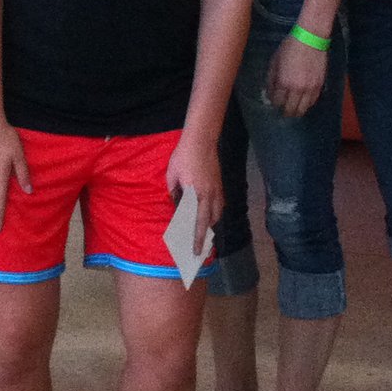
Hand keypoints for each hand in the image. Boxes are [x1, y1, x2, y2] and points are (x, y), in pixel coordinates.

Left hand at [165, 133, 221, 257]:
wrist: (201, 139)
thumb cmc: (183, 156)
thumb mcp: (171, 175)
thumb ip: (173, 193)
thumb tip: (176, 206)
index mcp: (196, 194)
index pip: (197, 222)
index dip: (196, 237)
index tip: (194, 251)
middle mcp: (209, 195)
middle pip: (209, 221)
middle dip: (205, 236)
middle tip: (200, 248)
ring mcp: (217, 189)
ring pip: (217, 213)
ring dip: (211, 224)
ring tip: (205, 233)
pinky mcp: (219, 184)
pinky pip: (220, 204)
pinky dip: (216, 213)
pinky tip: (211, 215)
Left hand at [265, 32, 328, 117]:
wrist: (311, 39)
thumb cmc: (290, 47)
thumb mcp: (275, 60)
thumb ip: (271, 78)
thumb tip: (269, 91)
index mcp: (284, 82)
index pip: (278, 101)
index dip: (275, 103)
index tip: (275, 102)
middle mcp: (297, 88)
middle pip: (290, 109)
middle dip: (285, 112)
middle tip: (283, 111)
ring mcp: (310, 88)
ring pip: (303, 108)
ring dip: (297, 111)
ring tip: (294, 110)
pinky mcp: (320, 85)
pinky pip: (313, 101)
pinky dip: (307, 104)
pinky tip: (304, 103)